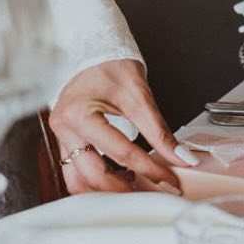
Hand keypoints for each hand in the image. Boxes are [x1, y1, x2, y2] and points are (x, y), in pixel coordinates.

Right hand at [49, 59, 196, 194]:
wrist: (94, 53)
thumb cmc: (111, 67)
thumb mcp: (140, 96)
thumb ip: (160, 131)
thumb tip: (182, 158)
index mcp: (80, 114)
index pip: (121, 152)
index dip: (150, 170)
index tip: (171, 181)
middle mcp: (64, 129)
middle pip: (93, 176)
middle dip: (124, 189)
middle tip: (153, 190)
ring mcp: (60, 137)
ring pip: (78, 181)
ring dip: (105, 190)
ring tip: (135, 186)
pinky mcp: (65, 142)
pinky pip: (76, 172)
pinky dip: (96, 181)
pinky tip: (119, 178)